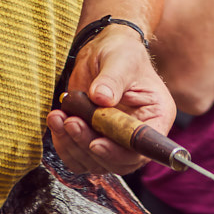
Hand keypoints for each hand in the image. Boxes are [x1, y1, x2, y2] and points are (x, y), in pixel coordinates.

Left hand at [45, 25, 172, 175]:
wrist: (102, 50)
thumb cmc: (121, 52)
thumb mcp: (120, 60)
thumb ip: (112, 79)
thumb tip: (100, 98)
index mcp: (157, 117)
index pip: (143, 147)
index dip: (120, 152)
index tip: (96, 143)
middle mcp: (137, 135)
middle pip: (117, 161)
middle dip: (89, 145)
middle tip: (72, 122)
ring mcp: (114, 140)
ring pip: (94, 162)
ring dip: (72, 144)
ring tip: (59, 117)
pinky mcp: (93, 139)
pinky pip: (77, 155)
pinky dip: (63, 142)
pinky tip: (56, 119)